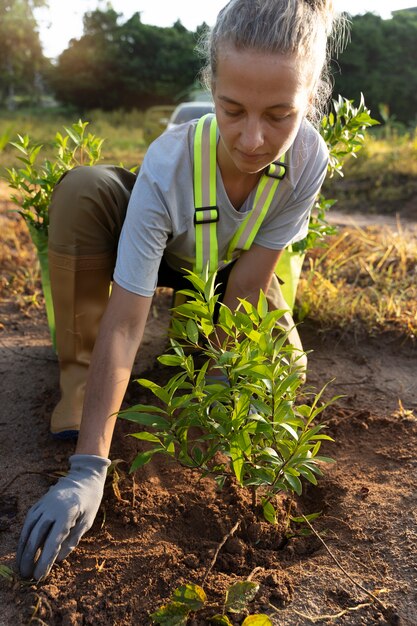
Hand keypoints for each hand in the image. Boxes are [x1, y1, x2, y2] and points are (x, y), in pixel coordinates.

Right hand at [17, 454, 109, 579]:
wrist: (85, 476)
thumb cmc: (90, 501)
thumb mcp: (88, 520)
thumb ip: (73, 539)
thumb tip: (58, 559)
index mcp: (67, 513)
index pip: (53, 542)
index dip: (44, 561)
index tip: (39, 576)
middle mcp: (52, 508)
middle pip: (36, 537)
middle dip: (30, 559)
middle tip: (26, 576)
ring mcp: (44, 504)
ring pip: (28, 529)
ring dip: (22, 549)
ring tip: (20, 566)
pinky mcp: (39, 502)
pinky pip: (28, 521)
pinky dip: (24, 535)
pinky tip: (22, 548)